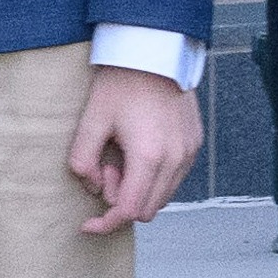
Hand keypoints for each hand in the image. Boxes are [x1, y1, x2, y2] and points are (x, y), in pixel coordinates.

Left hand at [69, 63, 203, 234]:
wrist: (154, 52)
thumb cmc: (121, 83)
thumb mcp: (91, 122)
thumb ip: (83, 162)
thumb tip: (93, 187)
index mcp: (149, 157)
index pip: (128, 211)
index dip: (105, 224)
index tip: (88, 226)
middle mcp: (176, 159)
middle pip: (148, 210)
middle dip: (121, 201)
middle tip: (106, 169)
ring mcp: (189, 152)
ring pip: (163, 196)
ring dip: (139, 190)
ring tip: (123, 158)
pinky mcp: (194, 144)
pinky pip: (175, 178)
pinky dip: (155, 178)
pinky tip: (140, 152)